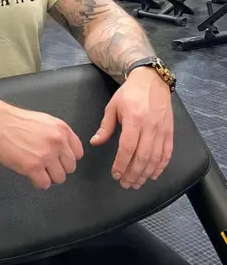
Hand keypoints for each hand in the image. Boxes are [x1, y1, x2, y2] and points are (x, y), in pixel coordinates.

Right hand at [0, 103, 83, 189]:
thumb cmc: (16, 122)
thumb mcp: (45, 121)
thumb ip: (58, 135)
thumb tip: (66, 151)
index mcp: (62, 130)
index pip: (78, 153)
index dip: (66, 158)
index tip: (58, 159)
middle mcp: (57, 142)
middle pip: (70, 168)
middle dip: (58, 168)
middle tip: (45, 165)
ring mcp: (46, 155)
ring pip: (59, 178)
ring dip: (48, 177)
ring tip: (37, 169)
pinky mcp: (33, 167)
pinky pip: (44, 184)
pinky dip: (38, 182)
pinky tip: (30, 174)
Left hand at [90, 67, 173, 189]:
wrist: (152, 80)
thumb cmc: (129, 93)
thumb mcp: (113, 107)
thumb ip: (105, 127)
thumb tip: (94, 143)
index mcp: (134, 120)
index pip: (127, 148)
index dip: (121, 164)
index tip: (115, 174)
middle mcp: (150, 126)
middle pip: (142, 157)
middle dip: (133, 174)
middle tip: (125, 184)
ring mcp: (162, 130)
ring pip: (155, 158)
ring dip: (146, 174)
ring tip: (136, 183)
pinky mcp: (170, 131)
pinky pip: (167, 153)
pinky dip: (161, 166)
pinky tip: (153, 174)